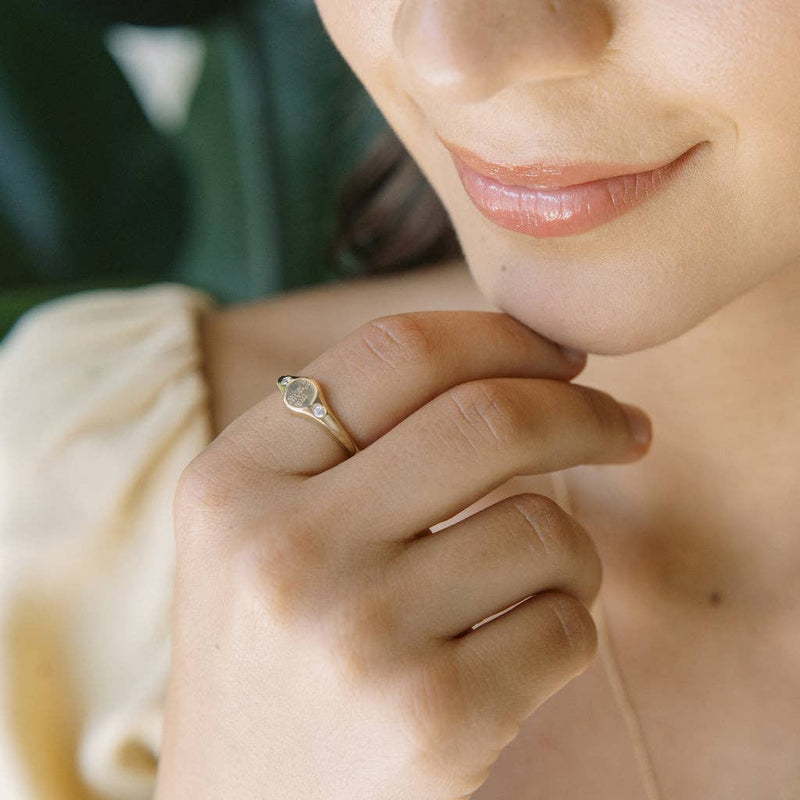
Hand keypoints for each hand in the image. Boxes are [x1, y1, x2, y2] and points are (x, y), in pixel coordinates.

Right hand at [154, 311, 651, 799]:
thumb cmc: (274, 649)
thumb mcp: (259, 527)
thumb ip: (352, 438)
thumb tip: (518, 359)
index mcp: (233, 481)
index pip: (395, 352)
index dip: (500, 336)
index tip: (563, 354)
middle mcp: (285, 550)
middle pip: (487, 418)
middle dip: (584, 412)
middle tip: (624, 426)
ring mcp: (359, 637)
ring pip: (546, 528)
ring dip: (571, 548)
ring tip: (533, 582)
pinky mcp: (434, 720)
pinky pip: (567, 625)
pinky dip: (566, 624)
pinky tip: (514, 652)